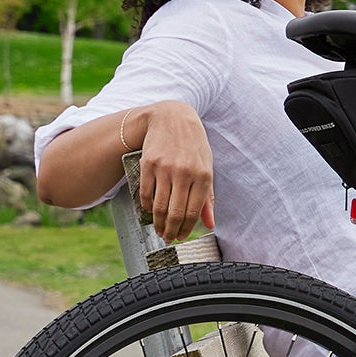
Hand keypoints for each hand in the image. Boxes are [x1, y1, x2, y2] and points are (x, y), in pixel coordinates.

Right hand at [131, 102, 213, 243]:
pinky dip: (147, 207)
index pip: (194, 212)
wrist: (171, 118)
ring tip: (159, 230)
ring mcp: (165, 169)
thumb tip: (209, 225)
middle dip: (171, 231)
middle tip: (168, 238)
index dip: (186, 228)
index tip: (181, 237)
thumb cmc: (193, 146)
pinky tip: (150, 212)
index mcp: (203, 175)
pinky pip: (146, 194)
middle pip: (175, 213)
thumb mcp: (207, 167)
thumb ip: (208, 198)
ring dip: (158, 223)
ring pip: (159, 207)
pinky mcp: (148, 165)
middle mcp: (184, 173)